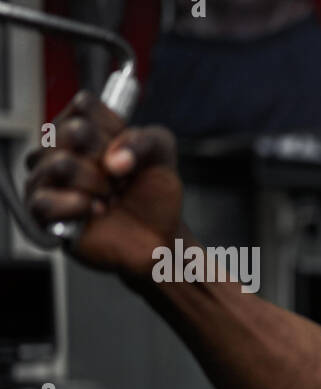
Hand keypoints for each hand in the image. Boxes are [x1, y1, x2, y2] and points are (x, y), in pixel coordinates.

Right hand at [24, 91, 181, 278]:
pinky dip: (80, 206)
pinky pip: (46, 202)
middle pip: (75, 132)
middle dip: (110, 160)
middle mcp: (55, 147)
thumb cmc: (152, 192)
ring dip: (99, 185)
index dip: (114, 128)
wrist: (157, 234)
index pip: (84, 106)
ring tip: (111, 197)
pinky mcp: (42, 211)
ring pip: (61, 165)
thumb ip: (147, 140)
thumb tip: (114, 159)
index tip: (129, 150)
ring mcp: (45, 178)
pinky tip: (97, 211)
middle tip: (121, 179)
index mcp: (80, 125)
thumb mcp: (162, 153)